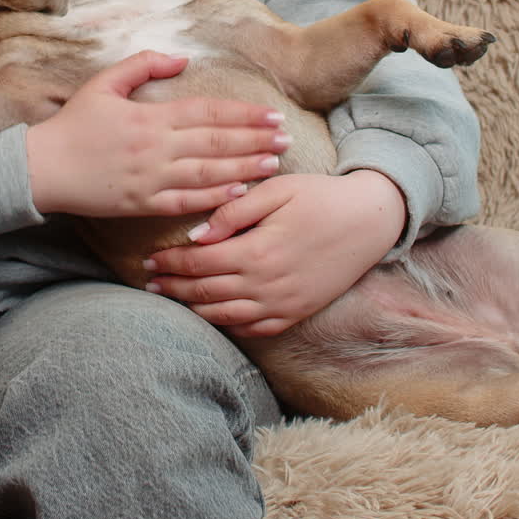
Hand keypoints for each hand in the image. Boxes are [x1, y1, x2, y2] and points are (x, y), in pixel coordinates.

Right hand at [25, 50, 289, 216]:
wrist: (42, 168)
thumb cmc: (73, 123)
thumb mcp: (104, 82)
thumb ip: (144, 65)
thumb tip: (183, 59)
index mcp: (150, 116)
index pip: (207, 112)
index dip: (242, 114)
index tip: (270, 114)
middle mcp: (156, 147)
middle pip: (216, 142)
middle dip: (254, 139)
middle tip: (285, 138)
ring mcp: (151, 178)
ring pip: (208, 173)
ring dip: (245, 167)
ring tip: (274, 163)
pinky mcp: (142, 204)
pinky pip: (186, 202)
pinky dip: (214, 198)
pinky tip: (239, 193)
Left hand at [143, 170, 405, 335]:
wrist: (370, 220)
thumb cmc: (320, 196)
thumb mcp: (276, 189)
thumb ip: (234, 211)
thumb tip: (196, 235)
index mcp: (257, 252)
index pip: (199, 264)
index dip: (170, 264)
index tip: (149, 260)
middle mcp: (267, 286)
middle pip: (206, 294)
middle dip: (173, 288)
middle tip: (149, 283)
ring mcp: (283, 304)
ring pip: (225, 316)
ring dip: (194, 310)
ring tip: (171, 300)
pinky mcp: (297, 312)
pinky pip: (254, 328)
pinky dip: (228, 325)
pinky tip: (213, 315)